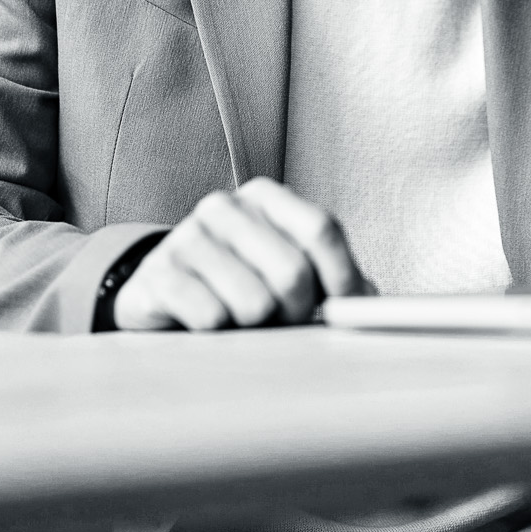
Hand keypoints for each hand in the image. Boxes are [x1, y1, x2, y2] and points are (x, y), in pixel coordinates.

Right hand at [113, 177, 369, 330]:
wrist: (166, 293)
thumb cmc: (240, 282)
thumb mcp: (286, 270)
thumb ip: (333, 280)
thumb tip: (371, 303)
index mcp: (265, 198)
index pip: (320, 229)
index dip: (341, 277)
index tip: (345, 310)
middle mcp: (226, 207)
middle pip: (292, 270)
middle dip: (298, 312)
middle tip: (284, 322)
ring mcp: (188, 236)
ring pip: (254, 301)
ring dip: (257, 328)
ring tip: (244, 323)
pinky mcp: (159, 273)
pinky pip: (210, 316)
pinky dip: (221, 333)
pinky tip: (212, 324)